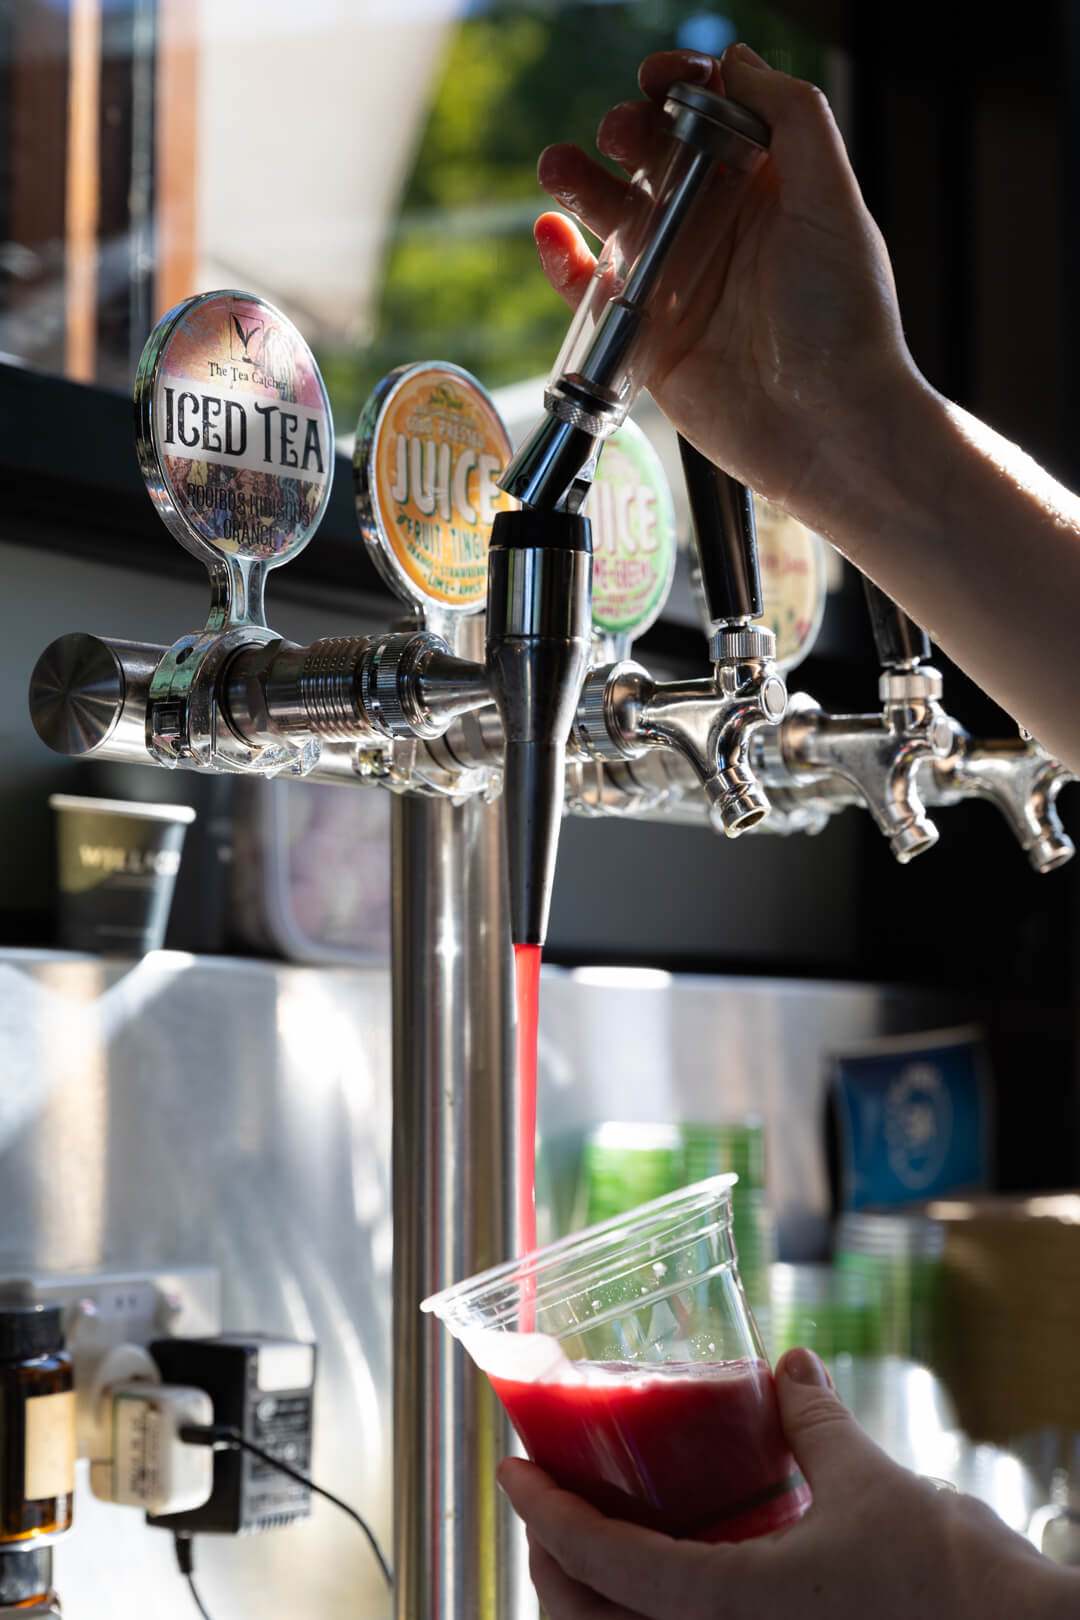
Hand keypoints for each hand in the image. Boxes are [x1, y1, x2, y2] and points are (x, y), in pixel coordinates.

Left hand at [497, 1347, 1072, 1619]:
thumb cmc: (953, 1584)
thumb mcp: (871, 1484)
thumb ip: (814, 1421)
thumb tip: (788, 1364)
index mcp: (727, 1612)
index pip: (602, 1566)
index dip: (543, 1515)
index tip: (509, 1467)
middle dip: (553, 1563)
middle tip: (545, 1496)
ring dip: (596, 1596)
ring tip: (594, 1533)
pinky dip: (652, 1613)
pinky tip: (676, 1568)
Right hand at [533, 45, 920, 538]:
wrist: (829, 429)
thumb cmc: (844, 322)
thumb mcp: (833, 202)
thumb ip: (794, 120)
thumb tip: (737, 59)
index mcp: (767, 190)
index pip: (713, 117)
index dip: (681, 87)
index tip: (657, 77)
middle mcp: (719, 231)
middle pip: (654, 161)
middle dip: (627, 133)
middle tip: (620, 133)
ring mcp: (680, 284)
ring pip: (615, 219)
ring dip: (581, 185)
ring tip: (559, 167)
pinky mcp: (649, 339)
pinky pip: (593, 293)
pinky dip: (564, 264)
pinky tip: (551, 235)